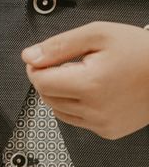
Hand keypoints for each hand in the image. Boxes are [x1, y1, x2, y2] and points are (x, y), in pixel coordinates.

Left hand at [22, 22, 148, 139]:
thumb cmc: (138, 49)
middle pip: (46, 96)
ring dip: (58, 92)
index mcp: (90, 84)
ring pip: (58, 109)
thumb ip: (58, 46)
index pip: (40, 81)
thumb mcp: (96, 34)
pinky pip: (75, 120)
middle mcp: (95, 110)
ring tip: (78, 74)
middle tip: (64, 61)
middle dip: (46, 77)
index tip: (43, 56)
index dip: (35, 66)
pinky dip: (72, 105)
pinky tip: (88, 89)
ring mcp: (103, 124)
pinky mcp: (109, 131)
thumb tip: (29, 56)